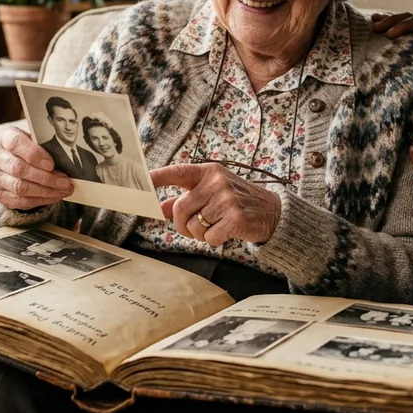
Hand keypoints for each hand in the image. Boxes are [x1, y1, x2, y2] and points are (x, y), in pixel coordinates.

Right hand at [0, 125, 74, 210]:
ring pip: (19, 187)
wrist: (7, 160)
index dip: (34, 154)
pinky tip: (54, 196)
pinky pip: (19, 200)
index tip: (51, 164)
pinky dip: (40, 200)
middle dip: (45, 177)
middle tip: (65, 181)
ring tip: (63, 190)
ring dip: (45, 191)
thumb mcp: (32, 138)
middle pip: (18, 169)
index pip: (16, 143)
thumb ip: (44, 145)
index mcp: (3, 136)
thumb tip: (65, 159)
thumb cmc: (25, 146)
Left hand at [150, 163, 282, 245]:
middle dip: (182, 224)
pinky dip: (214, 240)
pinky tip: (226, 232)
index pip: (177, 172)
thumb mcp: (211, 193)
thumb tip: (157, 208)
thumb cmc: (236, 201)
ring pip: (193, 226)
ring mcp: (227, 199)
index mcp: (208, 172)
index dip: (156, 178)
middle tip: (194, 227)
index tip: (140, 182)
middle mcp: (216, 182)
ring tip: (216, 226)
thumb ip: (184, 199)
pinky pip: (208, 238)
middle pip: (179, 209)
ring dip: (200, 234)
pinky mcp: (236, 218)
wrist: (271, 212)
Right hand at [372, 12, 412, 105]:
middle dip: (391, 21)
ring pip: (405, 24)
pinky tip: (381, 32)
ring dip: (389, 22)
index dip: (401, 25)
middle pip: (409, 19)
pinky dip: (392, 31)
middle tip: (375, 27)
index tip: (388, 34)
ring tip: (372, 22)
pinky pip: (404, 35)